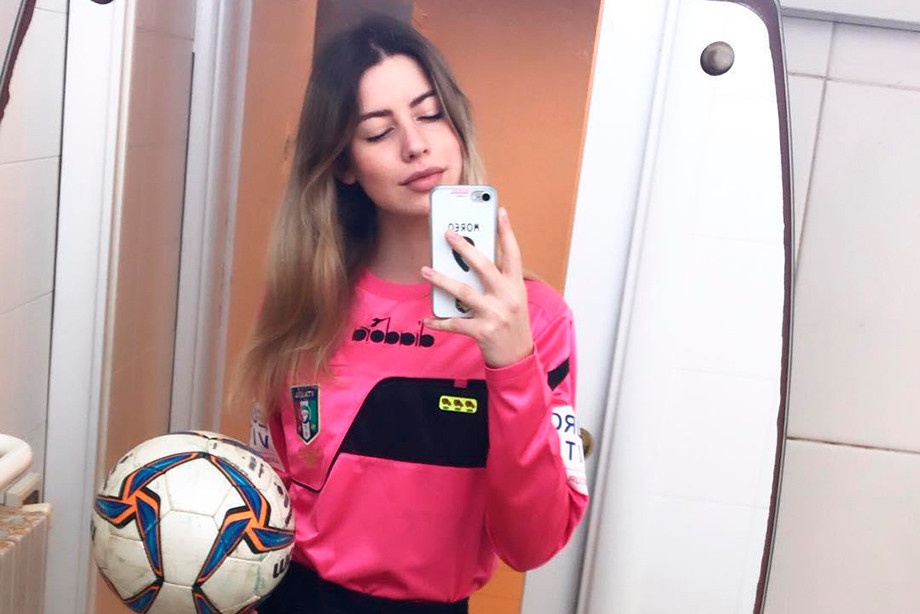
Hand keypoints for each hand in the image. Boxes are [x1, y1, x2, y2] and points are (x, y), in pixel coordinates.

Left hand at [421, 207, 533, 367]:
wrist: (518, 357)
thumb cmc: (512, 323)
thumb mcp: (512, 298)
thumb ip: (497, 281)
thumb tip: (470, 261)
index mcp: (516, 286)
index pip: (513, 253)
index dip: (507, 231)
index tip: (500, 211)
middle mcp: (508, 297)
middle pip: (484, 266)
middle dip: (464, 248)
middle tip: (447, 234)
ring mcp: (496, 314)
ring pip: (463, 291)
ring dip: (441, 279)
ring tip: (425, 270)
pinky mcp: (483, 331)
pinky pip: (455, 322)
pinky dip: (439, 320)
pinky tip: (428, 318)